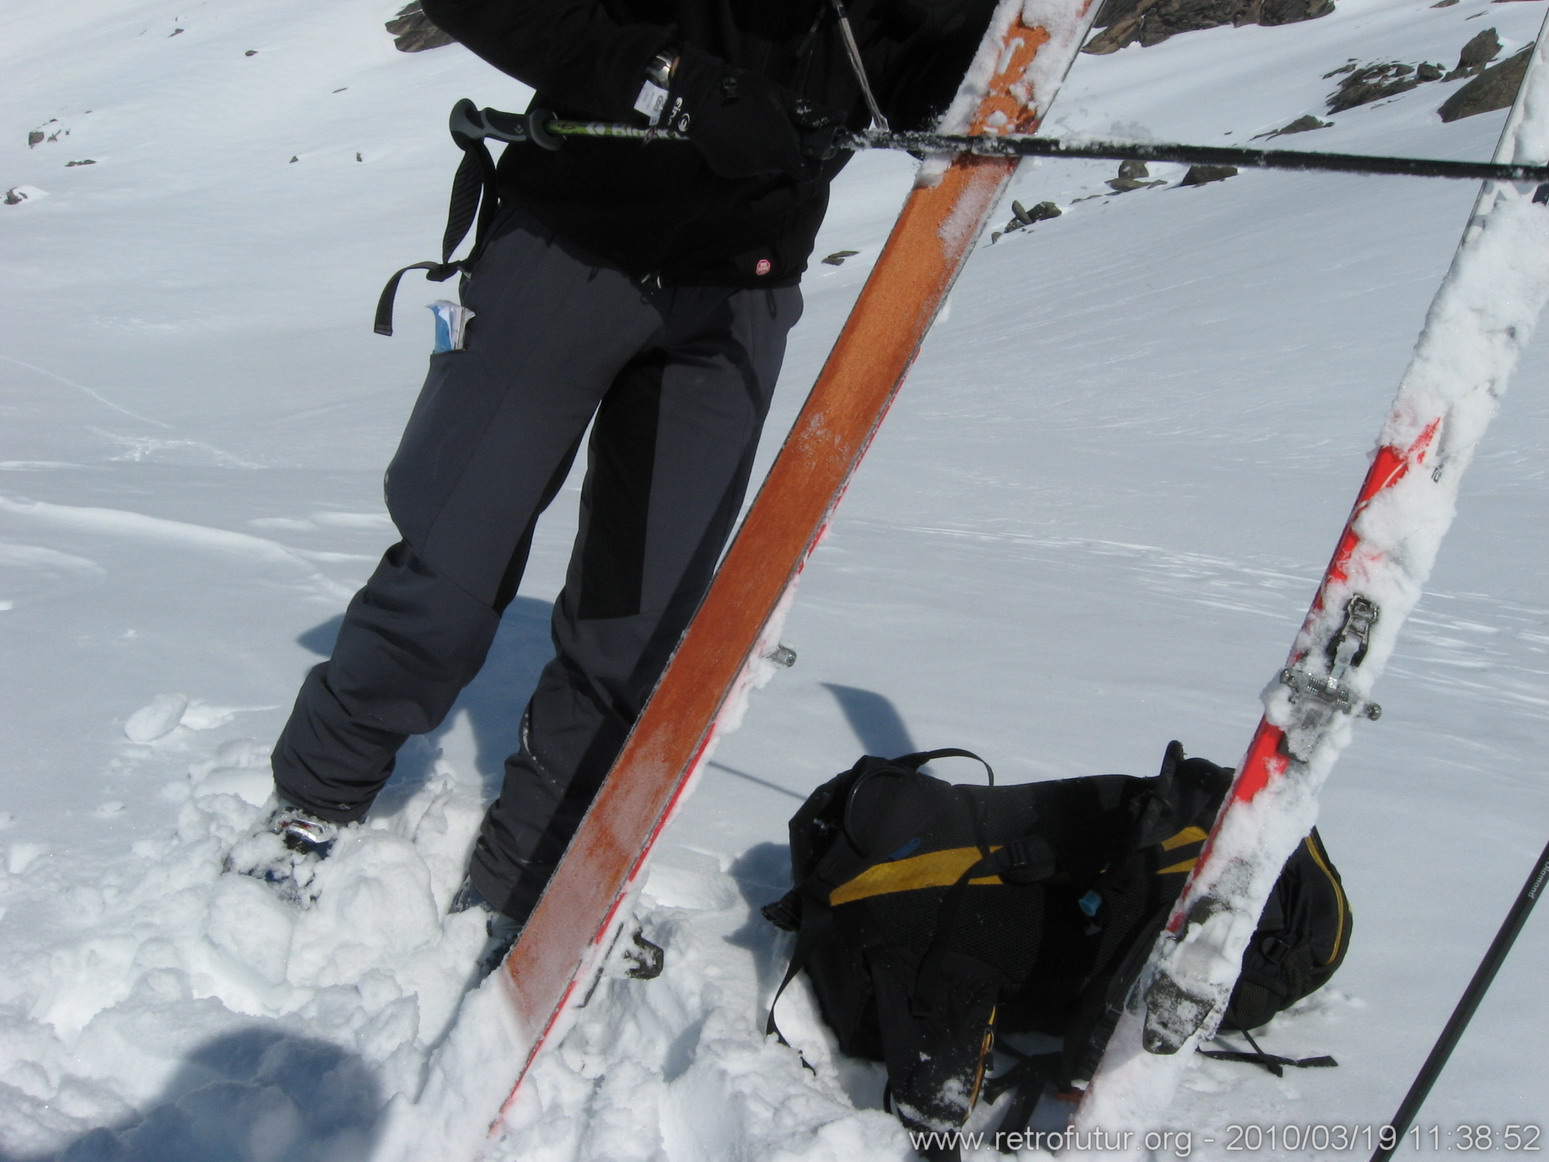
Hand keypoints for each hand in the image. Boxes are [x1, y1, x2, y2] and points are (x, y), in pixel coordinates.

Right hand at [667, 46, 837, 179]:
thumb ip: (811, 113)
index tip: (806, 146)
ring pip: (762, 165)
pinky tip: (734, 134)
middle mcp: (764, 168)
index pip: (806, 172)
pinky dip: (742, 154)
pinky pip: (742, 165)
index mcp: (782, 151)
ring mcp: (743, 171)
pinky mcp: (726, 170)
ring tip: (749, 126)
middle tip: (772, 124)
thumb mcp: (782, 97)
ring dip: (762, 151)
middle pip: (783, 165)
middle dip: (782, 149)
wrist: (701, 97)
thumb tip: (840, 119)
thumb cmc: (746, 92)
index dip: (809, 161)